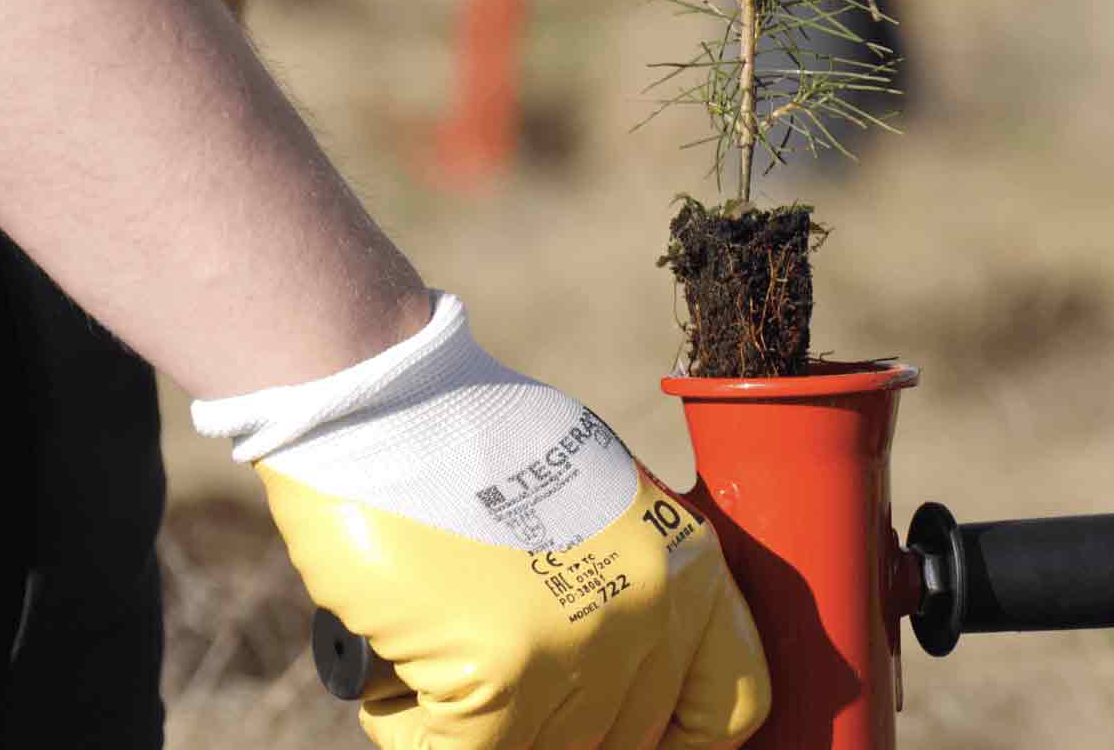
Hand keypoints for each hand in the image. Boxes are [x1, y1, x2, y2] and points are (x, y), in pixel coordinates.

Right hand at [194, 292, 770, 748]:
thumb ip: (621, 582)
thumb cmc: (471, 438)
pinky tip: (396, 669)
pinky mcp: (503, 676)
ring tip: (427, 645)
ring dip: (468, 721)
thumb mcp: (591, 496)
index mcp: (688, 561)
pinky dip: (409, 725)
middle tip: (485, 671)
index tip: (640, 740)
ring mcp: (583, 648)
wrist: (384, 397)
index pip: (730, 704)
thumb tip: (609, 672)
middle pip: (623, 736)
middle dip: (545, 722)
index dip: (679, 740)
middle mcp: (653, 609)